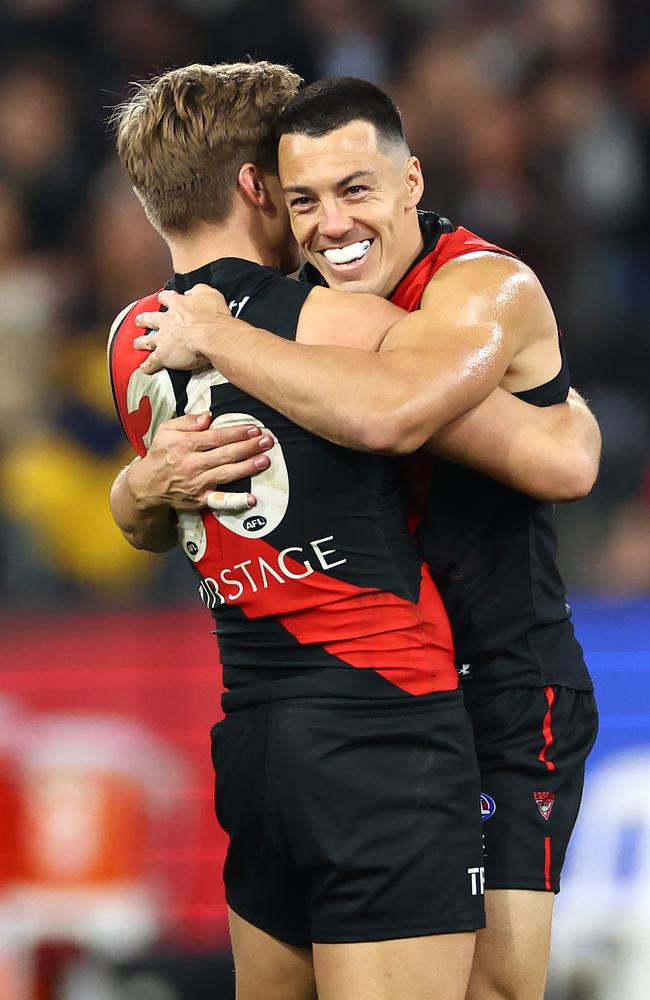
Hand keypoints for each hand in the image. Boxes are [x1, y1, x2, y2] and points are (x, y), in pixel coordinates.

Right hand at [127, 413, 273, 511]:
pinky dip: (235, 501)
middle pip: (225, 454)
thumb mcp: (166, 431)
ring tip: (265, 460)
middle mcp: (192, 464)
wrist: (146, 486)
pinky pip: (220, 501)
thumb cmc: (160, 454)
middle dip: (249, 446)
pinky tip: (251, 499)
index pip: (216, 437)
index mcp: (185, 445)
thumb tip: (208, 416)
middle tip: (268, 441)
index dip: (237, 433)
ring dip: (248, 467)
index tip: (254, 428)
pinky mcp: (200, 499)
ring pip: (227, 473)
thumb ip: (187, 421)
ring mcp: (197, 483)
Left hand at [134, 284, 235, 373]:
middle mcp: (167, 321)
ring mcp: (163, 338)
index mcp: (179, 305)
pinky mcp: (163, 355)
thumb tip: (190, 291)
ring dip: (141, 342)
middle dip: (144, 319)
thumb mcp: (209, 294)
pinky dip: (147, 366)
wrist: (211, 336)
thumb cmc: (214, 317)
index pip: (168, 298)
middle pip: (151, 319)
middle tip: (139, 320)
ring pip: (148, 340)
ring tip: (137, 343)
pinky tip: (144, 368)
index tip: (161, 298)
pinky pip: (152, 361)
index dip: (164, 298)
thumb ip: (198, 290)